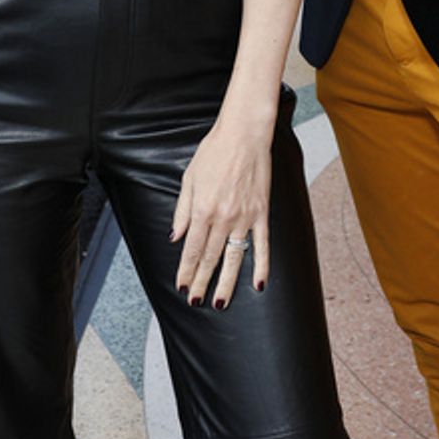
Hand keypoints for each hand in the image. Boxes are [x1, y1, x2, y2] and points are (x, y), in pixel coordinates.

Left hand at [171, 117, 271, 308]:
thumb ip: (182, 211)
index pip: (192, 249)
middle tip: (196, 301)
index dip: (187, 270)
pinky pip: (262, 245)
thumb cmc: (214, 152)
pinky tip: (259, 284)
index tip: (183, 287)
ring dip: (226, 283)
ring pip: (234, 258)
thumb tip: (175, 237)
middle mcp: (223, 218)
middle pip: (210, 258)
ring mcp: (244, 217)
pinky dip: (261, 266)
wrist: (244, 134)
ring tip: (221, 303)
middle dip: (202, 282)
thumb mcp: (189, 178)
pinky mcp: (262, 213)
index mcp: (202, 209)